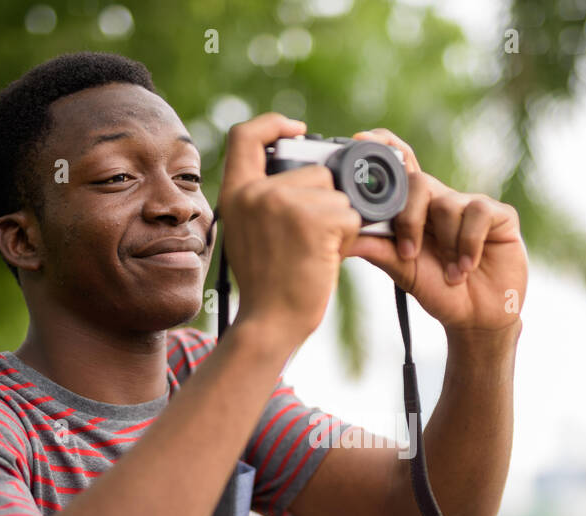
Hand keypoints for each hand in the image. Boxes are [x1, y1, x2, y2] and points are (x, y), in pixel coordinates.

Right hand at [218, 113, 362, 349]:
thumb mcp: (248, 233)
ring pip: (337, 195)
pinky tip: (327, 259)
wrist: (269, 323)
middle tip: (312, 241)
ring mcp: (283, 203)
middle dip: (327, 202)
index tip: (298, 128)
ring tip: (316, 252)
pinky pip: (350, 216)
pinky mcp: (312, 220)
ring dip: (339, 223)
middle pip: (315, 171)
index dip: (273, 123)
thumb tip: (305, 173)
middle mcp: (256, 192)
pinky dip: (349, 239)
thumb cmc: (267, 286)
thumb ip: (263, 200)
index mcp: (236, 193)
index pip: (245, 135)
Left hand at [341, 129, 527, 331]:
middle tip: (409, 253)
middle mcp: (443, 201)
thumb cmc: (440, 291)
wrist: (477, 317)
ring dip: (445, 245)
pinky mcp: (500, 215)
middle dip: (409, 219)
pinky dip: (468, 244)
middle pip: (418, 184)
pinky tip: (466, 266)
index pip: (402, 166)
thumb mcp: (403, 271)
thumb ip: (378, 250)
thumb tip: (344, 238)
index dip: (385, 147)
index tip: (361, 140)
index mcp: (416, 209)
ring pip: (447, 204)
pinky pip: (477, 214)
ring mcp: (472, 206)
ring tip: (451, 273)